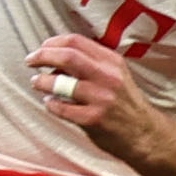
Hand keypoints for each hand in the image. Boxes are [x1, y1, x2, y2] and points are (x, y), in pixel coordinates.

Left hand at [26, 34, 141, 145]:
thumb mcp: (116, 75)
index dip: (53, 42)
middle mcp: (108, 77)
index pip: (76, 41)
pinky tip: (51, 103)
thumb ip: (92, 62)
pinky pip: (61, 108)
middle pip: (67, 56)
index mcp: (112, 61)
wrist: (145, 134)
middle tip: (31, 60)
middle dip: (42, 56)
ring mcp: (101, 99)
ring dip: (42, 81)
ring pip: (60, 82)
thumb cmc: (124, 103)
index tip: (42, 48)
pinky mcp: (93, 119)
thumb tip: (56, 55)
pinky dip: (50, 103)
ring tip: (37, 83)